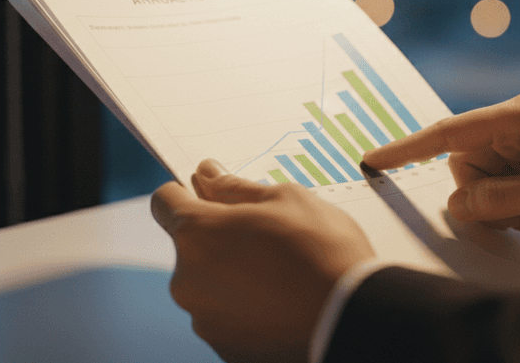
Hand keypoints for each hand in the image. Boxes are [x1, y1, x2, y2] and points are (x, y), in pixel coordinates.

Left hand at [151, 159, 374, 362]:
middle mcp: (186, 279)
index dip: (186, 193)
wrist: (354, 320)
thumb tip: (206, 174)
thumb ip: (235, 187)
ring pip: (207, 283)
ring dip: (231, 274)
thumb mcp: (286, 199)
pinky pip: (225, 316)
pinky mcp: (223, 347)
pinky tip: (281, 303)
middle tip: (267, 238)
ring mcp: (203, 318)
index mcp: (196, 233)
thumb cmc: (323, 250)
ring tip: (281, 274)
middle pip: (189, 246)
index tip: (213, 196)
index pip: (164, 201)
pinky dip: (245, 307)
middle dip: (217, 237)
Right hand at [362, 92, 519, 230]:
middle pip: (468, 164)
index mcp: (518, 117)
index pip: (447, 133)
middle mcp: (519, 120)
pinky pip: (509, 179)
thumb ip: (497, 201)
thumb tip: (455, 205)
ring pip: (488, 177)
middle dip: (488, 196)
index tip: (373, 160)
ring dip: (509, 203)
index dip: (406, 149)